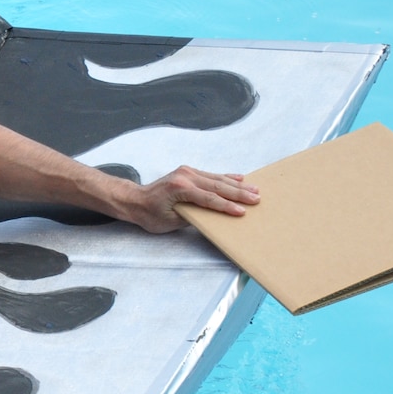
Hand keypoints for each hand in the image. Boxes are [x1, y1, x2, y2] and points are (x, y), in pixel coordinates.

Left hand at [121, 166, 259, 232]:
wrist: (135, 200)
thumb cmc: (149, 214)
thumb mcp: (170, 221)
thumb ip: (192, 216)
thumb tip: (213, 216)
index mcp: (180, 188)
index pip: (209, 199)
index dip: (227, 206)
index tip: (242, 212)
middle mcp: (185, 176)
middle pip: (217, 186)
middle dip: (239, 194)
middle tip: (256, 199)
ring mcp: (187, 172)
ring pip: (217, 179)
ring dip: (237, 185)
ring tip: (255, 190)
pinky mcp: (188, 172)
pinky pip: (211, 175)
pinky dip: (226, 177)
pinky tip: (240, 179)